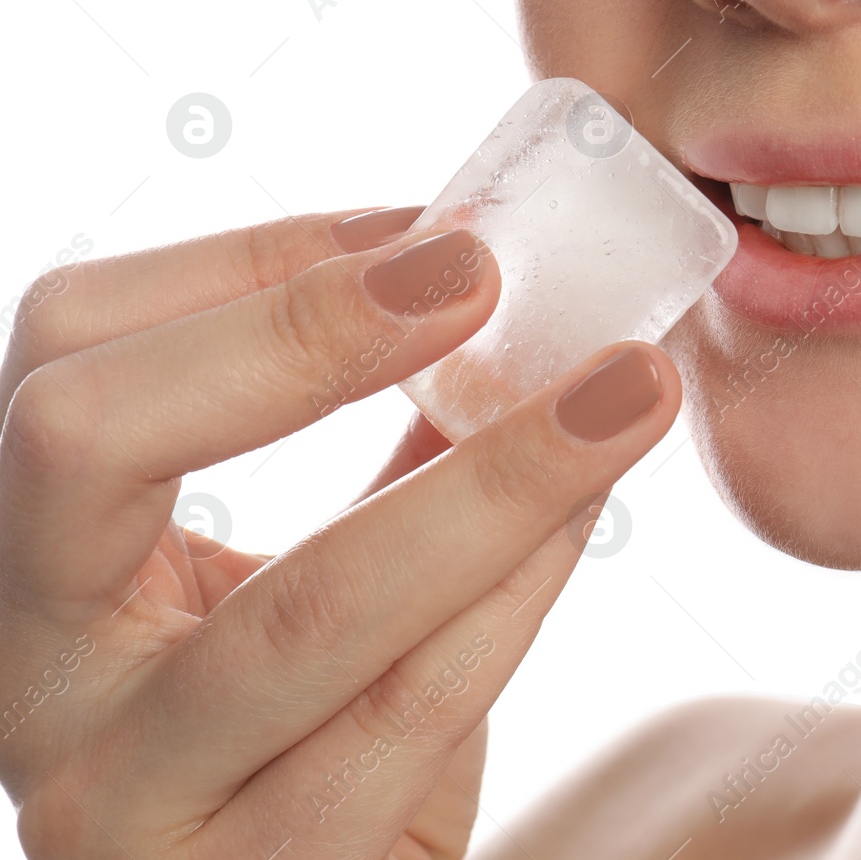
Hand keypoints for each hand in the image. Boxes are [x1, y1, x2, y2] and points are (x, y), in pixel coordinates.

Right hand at [0, 209, 679, 857]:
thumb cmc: (324, 731)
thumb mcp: (314, 574)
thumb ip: (391, 448)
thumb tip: (507, 289)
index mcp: (42, 563)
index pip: (67, 351)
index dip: (249, 266)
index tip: (433, 234)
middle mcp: (35, 677)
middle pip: (85, 440)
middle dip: (303, 335)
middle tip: (484, 277)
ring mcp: (122, 800)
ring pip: (302, 601)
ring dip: (494, 472)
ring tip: (627, 389)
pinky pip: (406, 715)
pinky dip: (516, 594)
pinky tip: (593, 514)